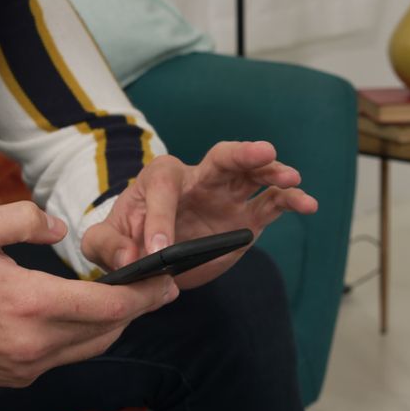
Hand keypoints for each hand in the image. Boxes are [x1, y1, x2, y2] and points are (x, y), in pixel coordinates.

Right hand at [0, 202, 177, 385]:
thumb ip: (25, 218)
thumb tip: (61, 229)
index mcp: (29, 303)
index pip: (108, 307)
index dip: (145, 295)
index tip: (168, 282)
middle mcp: (34, 343)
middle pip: (108, 331)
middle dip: (139, 310)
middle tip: (161, 288)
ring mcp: (27, 366)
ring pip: (90, 349)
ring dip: (115, 326)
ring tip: (132, 302)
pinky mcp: (19, 378)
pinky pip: (66, 359)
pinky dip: (84, 339)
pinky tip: (88, 318)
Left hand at [82, 141, 317, 288]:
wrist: (149, 256)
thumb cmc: (125, 240)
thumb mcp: (102, 243)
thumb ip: (107, 246)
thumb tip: (133, 258)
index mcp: (160, 179)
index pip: (163, 191)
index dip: (159, 220)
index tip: (158, 250)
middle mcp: (198, 179)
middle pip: (223, 157)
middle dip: (243, 153)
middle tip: (264, 152)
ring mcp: (227, 196)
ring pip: (253, 175)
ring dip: (273, 173)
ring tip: (291, 178)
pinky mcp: (245, 217)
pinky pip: (271, 203)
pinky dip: (290, 200)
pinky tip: (307, 204)